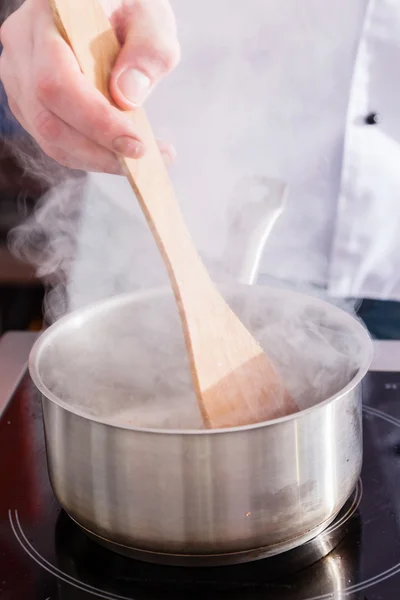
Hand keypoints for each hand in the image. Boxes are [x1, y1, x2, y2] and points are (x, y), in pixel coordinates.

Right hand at [0, 0, 179, 173]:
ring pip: (47, 136)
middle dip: (98, 150)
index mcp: (49, 14)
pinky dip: (86, 155)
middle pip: (48, 117)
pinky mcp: (26, 99)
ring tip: (136, 159)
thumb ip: (148, 51)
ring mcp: (17, 74)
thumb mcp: (151, 17)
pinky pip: (51, 140)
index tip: (136, 144)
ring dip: (95, 158)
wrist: (105, 9)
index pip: (58, 82)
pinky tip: (116, 152)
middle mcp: (22, 43)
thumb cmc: (129, 8)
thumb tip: (127, 97)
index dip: (96, 121)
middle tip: (143, 158)